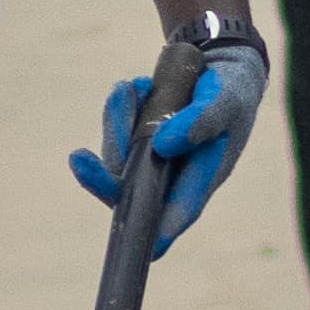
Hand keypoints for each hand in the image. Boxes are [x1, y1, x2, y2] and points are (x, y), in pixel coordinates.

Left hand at [73, 30, 270, 256]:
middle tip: (79, 160)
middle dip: (103, 178)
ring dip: (116, 125)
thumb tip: (163, 145)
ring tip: (130, 89)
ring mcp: (151, 160)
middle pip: (131, 193)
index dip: (156, 232)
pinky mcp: (135, 140)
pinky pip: (116, 132)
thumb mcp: (225, 100)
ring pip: (117, 159)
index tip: (136, 240)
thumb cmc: (230, 92)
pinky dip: (120, 109)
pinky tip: (135, 87)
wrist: (220, 68)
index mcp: (201, 179)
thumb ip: (203, 120)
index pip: (176, 213)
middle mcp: (172, 177)